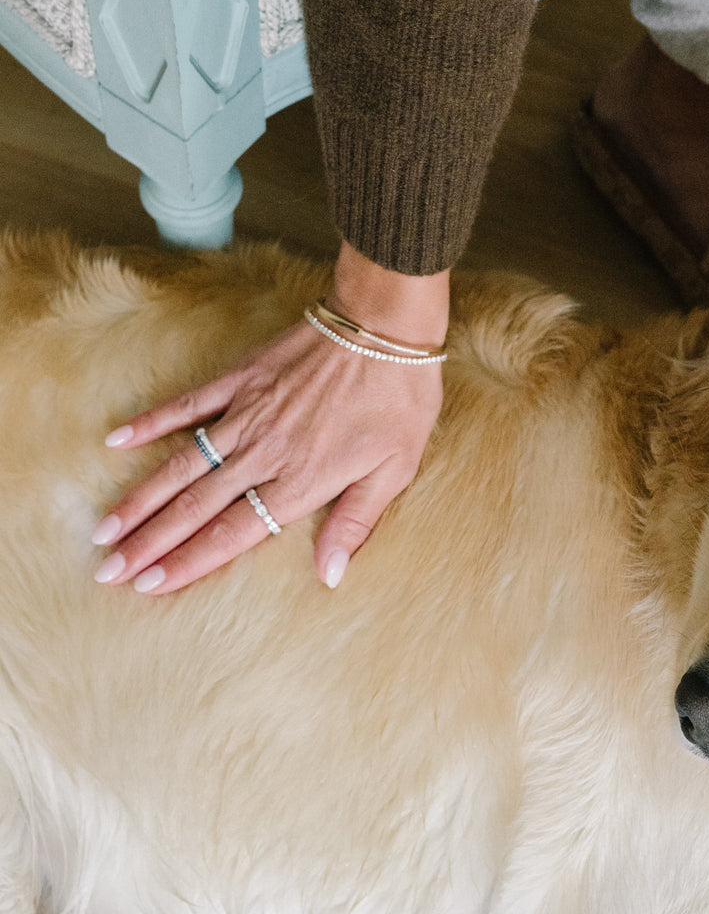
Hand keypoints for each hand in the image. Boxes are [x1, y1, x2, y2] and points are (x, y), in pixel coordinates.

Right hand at [91, 244, 448, 594]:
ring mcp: (247, 414)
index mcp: (301, 482)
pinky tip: (115, 439)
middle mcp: (265, 453)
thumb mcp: (395, 471)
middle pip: (196, 506)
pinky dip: (151, 421)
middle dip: (149, 542)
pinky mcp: (241, 379)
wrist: (386, 328)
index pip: (233, 532)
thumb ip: (355, 523)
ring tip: (104, 528)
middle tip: (108, 571)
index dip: (190, 562)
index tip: (149, 585)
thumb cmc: (399, 401)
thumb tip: (329, 576)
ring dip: (140, 499)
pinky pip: (188, 404)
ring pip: (182, 465)